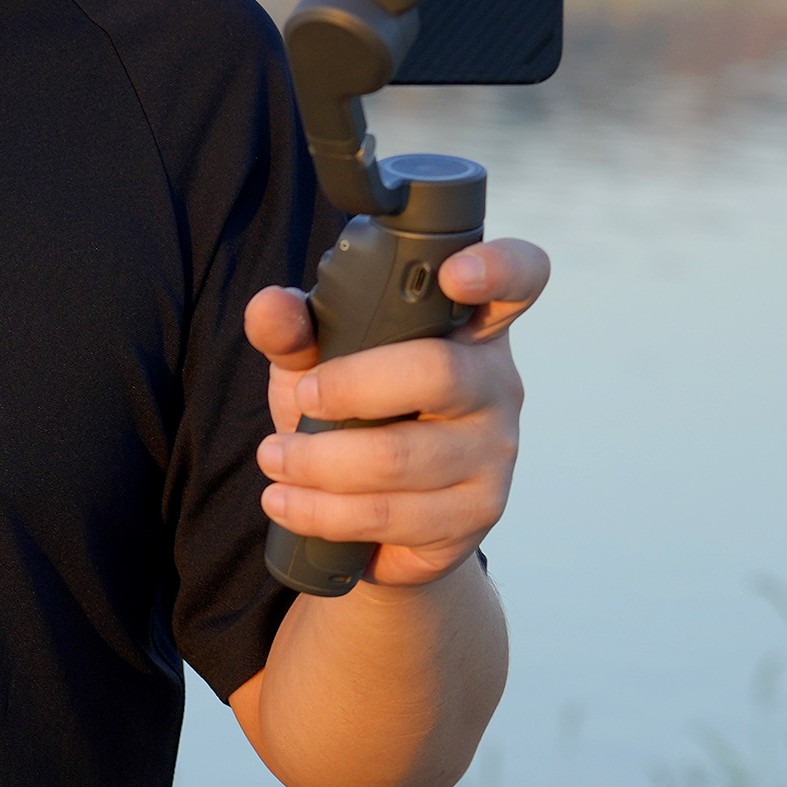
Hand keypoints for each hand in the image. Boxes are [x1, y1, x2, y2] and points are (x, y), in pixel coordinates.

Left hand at [243, 237, 545, 589]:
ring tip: (273, 458)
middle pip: (439, 373)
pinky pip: (395, 517)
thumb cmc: (356, 411)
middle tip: (300, 399)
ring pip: (403, 458)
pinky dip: (325, 513)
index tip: (453, 274)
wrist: (375, 510)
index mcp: (470, 324)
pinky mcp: (475, 516)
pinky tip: (288, 503)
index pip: (517, 279)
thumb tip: (270, 307)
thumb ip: (294, 330)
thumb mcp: (319, 360)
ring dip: (320, 463)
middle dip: (350, 388)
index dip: (498, 268)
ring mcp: (494, 453)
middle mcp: (497, 384)